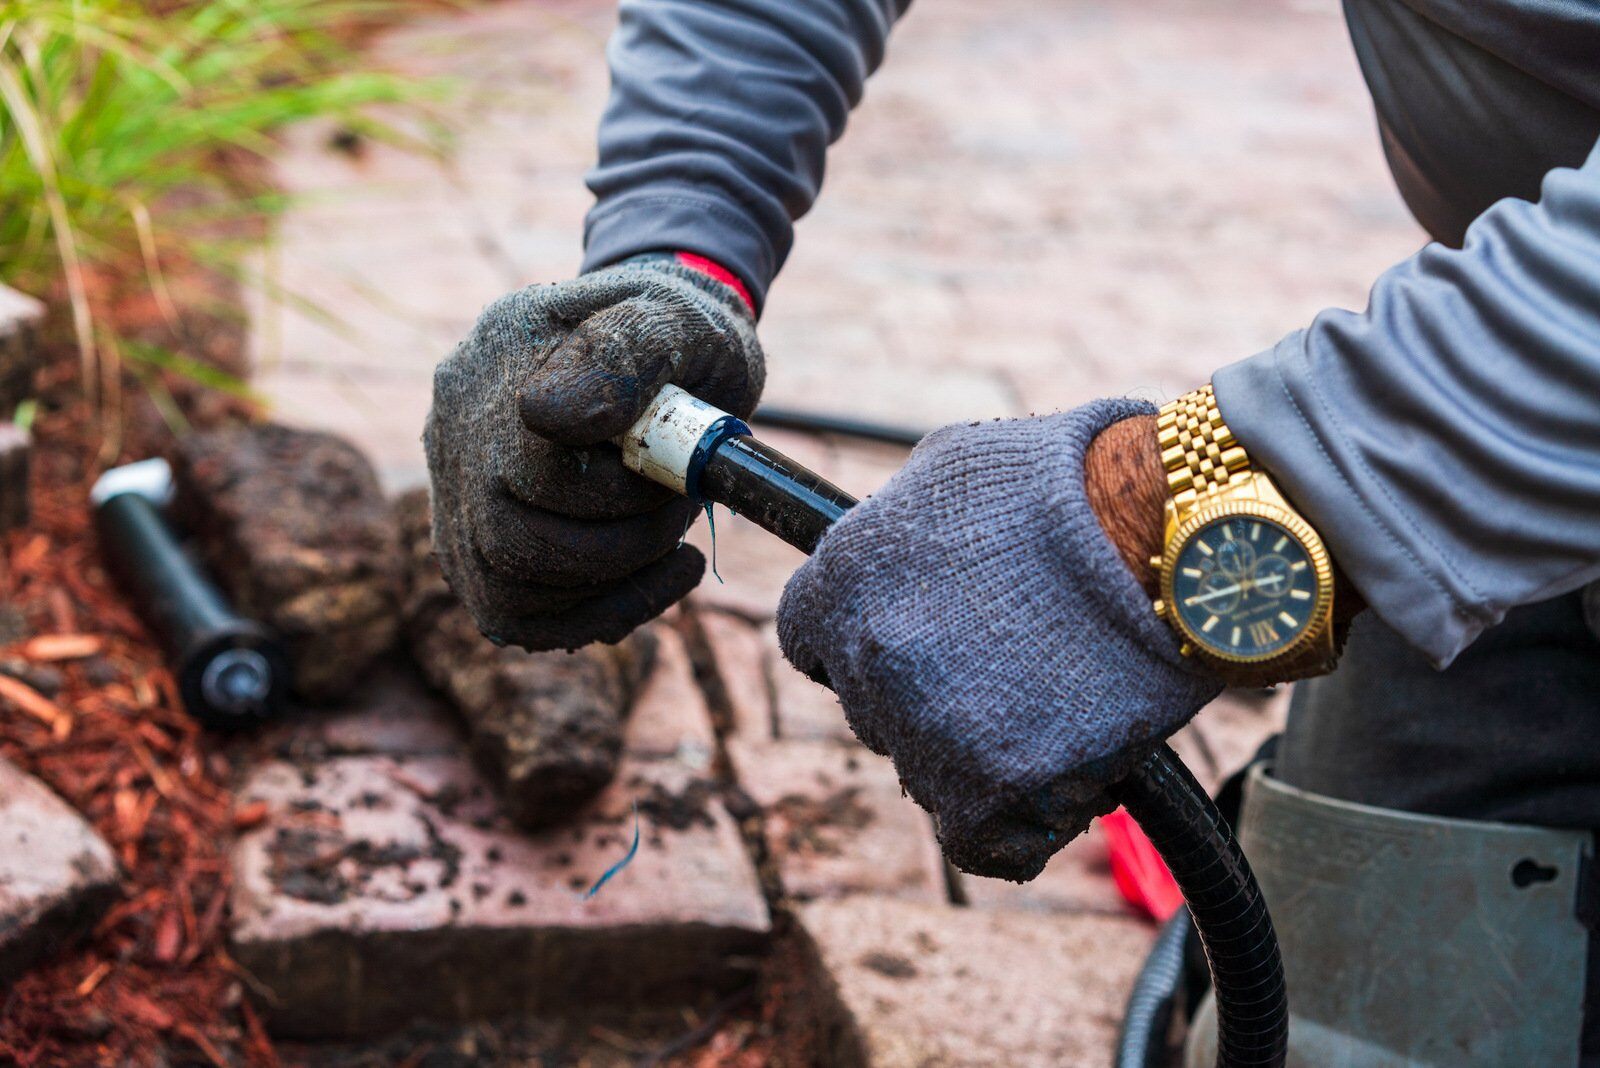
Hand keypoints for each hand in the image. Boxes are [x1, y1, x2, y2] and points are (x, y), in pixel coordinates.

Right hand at [425, 255, 763, 650]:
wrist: (679, 354)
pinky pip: (512, 614)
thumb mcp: (676, 322)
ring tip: (669, 536)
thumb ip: (621, 353)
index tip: (679, 473)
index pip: (523, 467)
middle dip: (620, 547)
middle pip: (507, 542)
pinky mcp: (475, 541)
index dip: (616, 495)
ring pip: (505, 590)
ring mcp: (456, 487)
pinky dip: (596, 613)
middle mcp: (457, 422)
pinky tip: (656, 577)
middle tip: (678, 510)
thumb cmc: (683, 339)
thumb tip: (545, 417)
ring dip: (611, 582)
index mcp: (498, 355)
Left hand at [776, 400, 1222, 880]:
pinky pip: (985, 842)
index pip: (811, 643)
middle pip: (877, 712)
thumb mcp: (952, 466)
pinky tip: (1069, 778)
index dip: (866, 647)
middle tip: (1016, 670)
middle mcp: (866, 655)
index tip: (922, 645)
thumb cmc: (1073, 482)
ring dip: (985, 757)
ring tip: (1064, 704)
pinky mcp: (988, 783)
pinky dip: (1024, 823)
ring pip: (930, 775)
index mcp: (842, 578)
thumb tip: (886, 543)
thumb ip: (898, 524)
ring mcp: (922, 723)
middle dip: (934, 700)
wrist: (1169, 532)